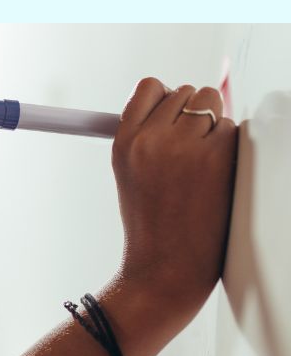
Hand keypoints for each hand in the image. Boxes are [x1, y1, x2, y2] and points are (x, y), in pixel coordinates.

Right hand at [111, 77, 237, 319]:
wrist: (165, 269)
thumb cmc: (151, 224)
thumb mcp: (128, 171)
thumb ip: (143, 134)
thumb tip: (175, 101)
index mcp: (124, 140)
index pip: (150, 86)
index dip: (166, 98)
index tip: (174, 114)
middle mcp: (150, 139)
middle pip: (185, 91)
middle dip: (193, 111)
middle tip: (194, 142)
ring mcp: (183, 147)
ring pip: (212, 102)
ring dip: (214, 123)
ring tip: (206, 156)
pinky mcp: (216, 159)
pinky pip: (231, 128)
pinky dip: (230, 143)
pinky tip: (220, 169)